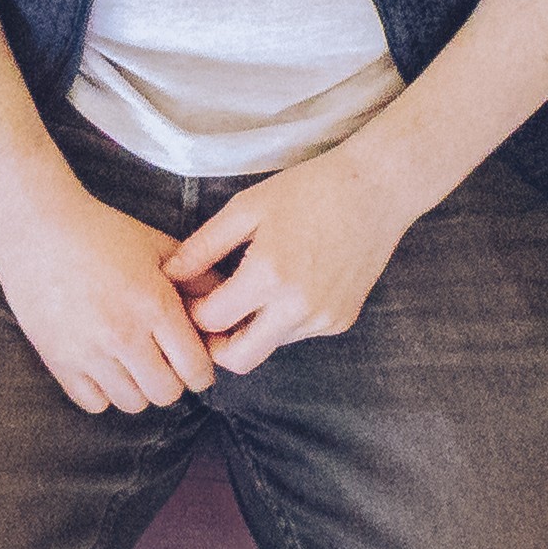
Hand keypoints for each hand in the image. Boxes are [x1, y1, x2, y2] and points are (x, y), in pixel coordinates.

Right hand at [0, 176, 222, 416]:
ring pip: (131, 403)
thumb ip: (198, 278)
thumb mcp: (158, 246)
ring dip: (139, 388)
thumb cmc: (102, 232)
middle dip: (173, 380)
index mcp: (154, 305)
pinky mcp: (58, 361)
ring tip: (133, 364)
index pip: (195, 369)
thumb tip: (225, 306)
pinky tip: (104, 368)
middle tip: (164, 361)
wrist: (38, 227)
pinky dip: (103, 393)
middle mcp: (123, 335)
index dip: (202, 370)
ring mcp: (88, 352)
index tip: (195, 362)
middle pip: (166, 394)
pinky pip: (93, 403)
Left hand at [166, 139, 418, 373]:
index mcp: (269, 275)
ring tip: (244, 294)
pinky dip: (281, 320)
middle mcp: (298, 308)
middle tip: (205, 317)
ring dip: (249, 330)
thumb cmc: (311, 189)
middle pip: (238, 359)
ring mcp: (323, 319)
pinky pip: (297, 333)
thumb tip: (170, 275)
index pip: (211, 320)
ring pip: (269, 346)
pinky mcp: (341, 321)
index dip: (190, 312)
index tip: (186, 297)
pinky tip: (283, 286)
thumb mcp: (248, 208)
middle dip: (214, 345)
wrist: (378, 189)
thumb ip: (204, 246)